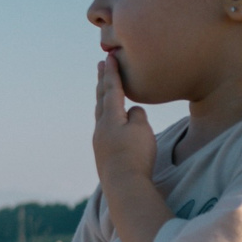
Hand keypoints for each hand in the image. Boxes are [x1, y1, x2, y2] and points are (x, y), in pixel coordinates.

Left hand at [92, 58, 156, 189]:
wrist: (123, 185)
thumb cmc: (136, 155)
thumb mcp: (141, 129)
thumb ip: (136, 115)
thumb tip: (131, 112)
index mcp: (110, 117)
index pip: (112, 89)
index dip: (112, 72)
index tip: (109, 57)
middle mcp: (100, 128)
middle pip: (101, 99)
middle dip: (103, 81)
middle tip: (101, 65)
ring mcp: (100, 142)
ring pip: (101, 114)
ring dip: (103, 99)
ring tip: (104, 91)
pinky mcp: (103, 155)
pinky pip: (105, 129)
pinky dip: (108, 117)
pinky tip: (111, 123)